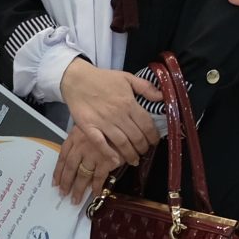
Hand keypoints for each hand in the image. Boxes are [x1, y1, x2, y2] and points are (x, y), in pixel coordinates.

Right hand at [56, 59, 165, 202]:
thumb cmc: (103, 79)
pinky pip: (100, 143)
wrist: (77, 79)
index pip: (146, 124)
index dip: (153, 136)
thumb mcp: (127, 77)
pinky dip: (109, 153)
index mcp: (129, 103)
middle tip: (144, 151)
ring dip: (130, 154)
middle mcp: (118, 115)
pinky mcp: (89, 127)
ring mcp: (103, 122)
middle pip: (136, 137)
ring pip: (122, 143)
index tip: (154, 141)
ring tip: (134, 160)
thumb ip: (145, 87)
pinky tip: (115, 161)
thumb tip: (162, 96)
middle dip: (143, 148)